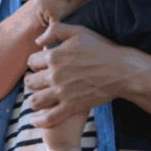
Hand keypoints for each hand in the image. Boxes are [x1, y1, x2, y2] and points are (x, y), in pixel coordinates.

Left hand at [24, 23, 139, 127]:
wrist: (121, 71)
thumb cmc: (100, 48)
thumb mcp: (77, 31)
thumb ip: (54, 30)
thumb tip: (38, 41)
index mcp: (54, 56)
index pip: (31, 62)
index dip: (35, 63)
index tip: (43, 65)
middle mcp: (55, 75)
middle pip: (30, 81)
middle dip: (32, 80)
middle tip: (40, 81)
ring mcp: (63, 92)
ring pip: (35, 100)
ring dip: (33, 99)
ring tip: (38, 97)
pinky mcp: (72, 107)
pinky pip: (49, 118)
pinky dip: (39, 121)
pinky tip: (34, 120)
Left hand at [32, 0, 69, 26]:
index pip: (37, 8)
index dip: (41, 12)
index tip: (44, 15)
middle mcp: (39, 5)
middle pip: (39, 15)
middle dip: (43, 20)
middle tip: (45, 24)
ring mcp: (45, 11)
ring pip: (46, 20)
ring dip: (50, 21)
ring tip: (54, 25)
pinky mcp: (52, 15)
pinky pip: (52, 22)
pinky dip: (55, 24)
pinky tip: (58, 25)